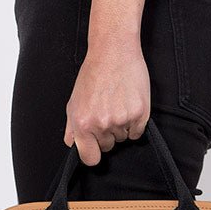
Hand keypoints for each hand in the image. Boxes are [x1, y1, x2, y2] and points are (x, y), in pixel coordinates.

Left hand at [64, 36, 150, 165]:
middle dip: (107, 134)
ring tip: (117, 102)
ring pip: (122, 138)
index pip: (90, 158)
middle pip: (108, 147)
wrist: (113, 51)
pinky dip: (134, 123)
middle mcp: (101, 124)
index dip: (94, 153)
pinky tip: (128, 105)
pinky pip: (137, 132)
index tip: (96, 147)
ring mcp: (121, 120)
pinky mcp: (139, 114)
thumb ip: (72, 127)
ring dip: (121, 126)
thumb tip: (72, 145)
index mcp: (82, 124)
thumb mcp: (74, 101)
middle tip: (107, 110)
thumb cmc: (93, 73)